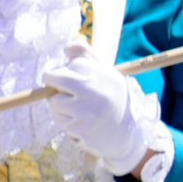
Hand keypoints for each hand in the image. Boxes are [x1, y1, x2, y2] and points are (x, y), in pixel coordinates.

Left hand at [41, 39, 162, 177]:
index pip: (71, 64)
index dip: (67, 70)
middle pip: (54, 79)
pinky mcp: (79, 129)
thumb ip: (87, 57)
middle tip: (63, 90)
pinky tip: (84, 124)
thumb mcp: (106, 75)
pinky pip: (60, 120)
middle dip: (53, 84)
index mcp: (103, 75)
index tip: (74, 77)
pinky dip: (68, 122)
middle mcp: (94, 91)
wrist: (129, 135)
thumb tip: (67, 46)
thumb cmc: (113, 100)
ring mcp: (86, 112)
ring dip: (61, 106)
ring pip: (54, 102)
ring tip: (82, 111)